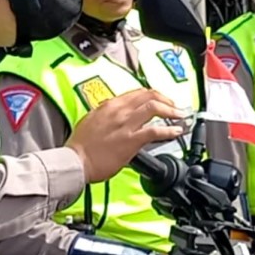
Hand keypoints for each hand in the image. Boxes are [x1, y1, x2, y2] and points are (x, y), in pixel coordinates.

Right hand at [66, 89, 184, 183]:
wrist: (74, 161)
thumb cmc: (80, 146)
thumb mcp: (91, 120)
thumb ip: (107, 114)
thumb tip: (117, 113)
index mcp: (109, 105)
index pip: (137, 92)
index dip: (153, 94)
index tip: (160, 99)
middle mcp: (119, 111)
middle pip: (149, 96)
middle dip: (165, 99)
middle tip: (174, 105)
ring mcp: (126, 125)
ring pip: (154, 108)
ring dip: (172, 110)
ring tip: (180, 115)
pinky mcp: (131, 140)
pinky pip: (155, 131)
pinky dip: (169, 130)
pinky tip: (176, 131)